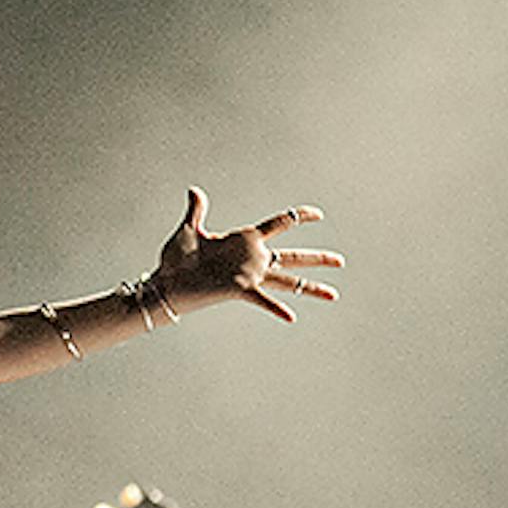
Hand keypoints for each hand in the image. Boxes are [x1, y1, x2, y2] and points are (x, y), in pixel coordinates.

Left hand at [156, 187, 343, 323]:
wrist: (166, 282)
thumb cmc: (176, 259)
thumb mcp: (189, 230)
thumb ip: (197, 210)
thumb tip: (194, 191)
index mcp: (244, 239)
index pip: (279, 223)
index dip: (299, 216)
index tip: (318, 214)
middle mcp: (252, 258)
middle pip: (293, 256)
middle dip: (317, 258)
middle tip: (341, 261)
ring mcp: (249, 275)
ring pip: (288, 280)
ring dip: (311, 287)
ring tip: (333, 294)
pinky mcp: (239, 290)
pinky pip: (263, 300)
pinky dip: (276, 309)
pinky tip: (291, 317)